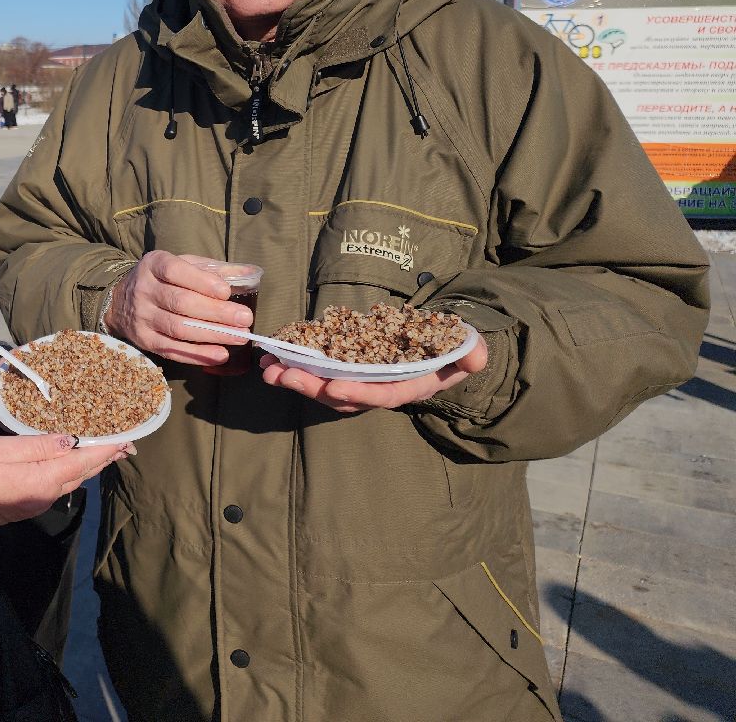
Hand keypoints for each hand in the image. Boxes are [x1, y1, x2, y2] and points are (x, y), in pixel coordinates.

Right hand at [0, 433, 130, 530]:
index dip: (106, 449)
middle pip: (84, 473)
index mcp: (44, 478)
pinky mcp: (32, 502)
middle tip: (126, 444)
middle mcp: (48, 493)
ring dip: (92, 464)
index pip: (84, 461)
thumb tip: (72, 440)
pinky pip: (62, 484)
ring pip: (74, 479)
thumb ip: (39, 444)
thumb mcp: (5, 448)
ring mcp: (41, 500)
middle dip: (105, 457)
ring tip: (108, 450)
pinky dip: (75, 470)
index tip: (126, 438)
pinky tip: (76, 461)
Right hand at [104, 251, 254, 373]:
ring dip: (212, 335)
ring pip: (178, 328)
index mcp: (154, 265)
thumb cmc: (162, 280)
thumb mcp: (181, 264)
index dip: (201, 282)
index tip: (226, 291)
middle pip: (180, 302)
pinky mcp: (144, 340)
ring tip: (239, 337)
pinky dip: (198, 354)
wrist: (120, 301)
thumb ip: (212, 269)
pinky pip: (172, 350)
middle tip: (245, 318)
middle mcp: (144, 290)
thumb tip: (250, 274)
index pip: (175, 271)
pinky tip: (220, 354)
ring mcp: (142, 317)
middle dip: (216, 312)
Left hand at [257, 335, 488, 412]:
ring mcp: (359, 380)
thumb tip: (474, 354)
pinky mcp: (345, 367)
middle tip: (280, 374)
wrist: (439, 346)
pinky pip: (318, 370)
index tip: (333, 387)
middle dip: (310, 386)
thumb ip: (471, 353)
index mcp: (406, 388)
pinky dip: (295, 364)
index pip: (380, 396)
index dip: (357, 393)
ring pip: (322, 386)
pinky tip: (272, 356)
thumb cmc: (453, 349)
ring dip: (294, 378)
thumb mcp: (468, 350)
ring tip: (267, 367)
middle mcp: (378, 389)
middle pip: (340, 395)